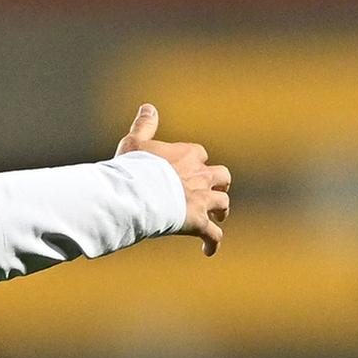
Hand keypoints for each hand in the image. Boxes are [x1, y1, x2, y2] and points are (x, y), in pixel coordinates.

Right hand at [112, 104, 229, 252]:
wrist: (138, 194)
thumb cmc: (134, 168)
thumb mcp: (135, 142)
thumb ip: (145, 125)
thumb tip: (148, 107)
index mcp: (187, 155)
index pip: (199, 154)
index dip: (195, 160)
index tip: (188, 166)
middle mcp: (200, 176)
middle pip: (222, 177)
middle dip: (219, 184)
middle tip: (213, 191)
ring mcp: (202, 200)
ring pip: (223, 204)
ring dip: (221, 211)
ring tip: (217, 219)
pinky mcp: (198, 222)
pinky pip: (212, 236)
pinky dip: (212, 243)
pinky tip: (207, 250)